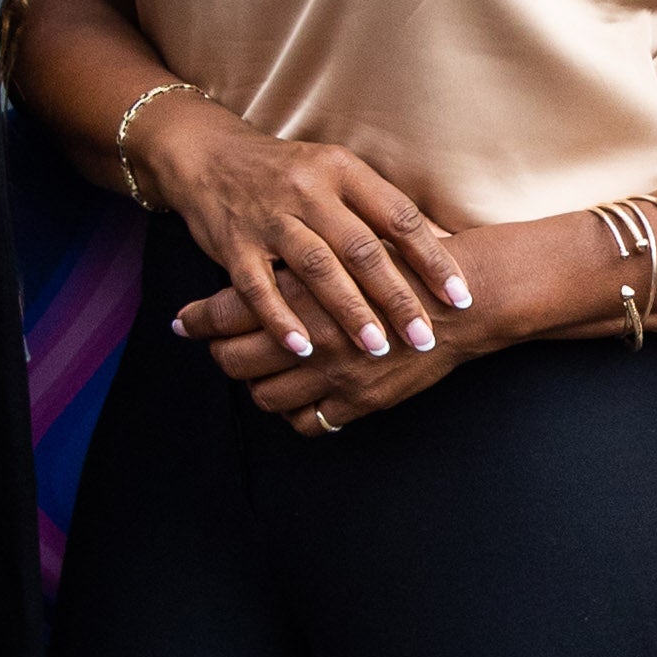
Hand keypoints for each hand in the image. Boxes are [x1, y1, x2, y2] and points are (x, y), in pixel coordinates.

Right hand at [134, 96, 469, 371]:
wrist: (209, 154)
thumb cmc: (289, 174)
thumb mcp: (339, 176)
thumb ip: (384, 209)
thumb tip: (449, 243)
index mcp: (343, 170)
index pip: (398, 216)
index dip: (432, 258)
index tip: (459, 297)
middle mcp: (309, 189)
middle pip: (362, 248)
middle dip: (397, 297)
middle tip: (423, 337)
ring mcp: (270, 216)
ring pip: (317, 268)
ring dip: (348, 312)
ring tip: (375, 349)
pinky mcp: (234, 243)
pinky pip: (258, 286)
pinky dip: (281, 319)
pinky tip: (303, 349)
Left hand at [202, 197, 607, 431]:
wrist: (471, 293)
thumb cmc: (413, 256)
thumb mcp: (352, 236)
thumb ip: (304, 249)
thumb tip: (260, 253)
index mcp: (303, 287)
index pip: (228, 309)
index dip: (199, 319)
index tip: (184, 321)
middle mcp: (311, 334)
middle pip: (235, 359)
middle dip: (218, 354)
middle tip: (216, 347)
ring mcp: (334, 373)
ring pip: (265, 395)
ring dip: (255, 385)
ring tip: (256, 371)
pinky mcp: (360, 401)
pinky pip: (307, 421)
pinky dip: (294, 413)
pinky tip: (296, 396)